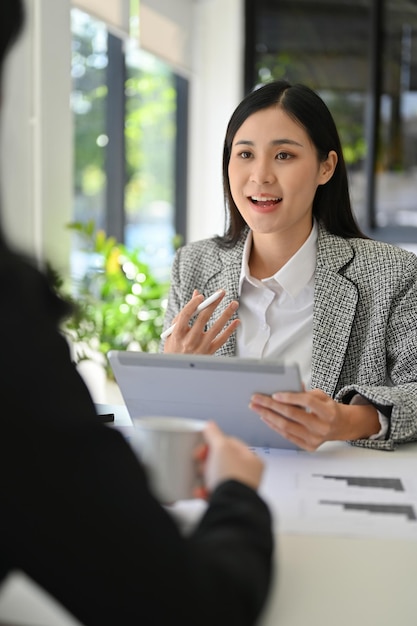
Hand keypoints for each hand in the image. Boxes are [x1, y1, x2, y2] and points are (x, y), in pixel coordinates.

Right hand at [163, 289, 239, 353]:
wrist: (178, 368)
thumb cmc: (175, 345)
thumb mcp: (173, 330)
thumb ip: (184, 312)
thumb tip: (196, 294)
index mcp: (177, 334)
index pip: (185, 315)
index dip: (193, 304)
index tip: (201, 296)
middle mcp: (189, 340)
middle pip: (203, 319)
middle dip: (213, 304)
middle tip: (221, 293)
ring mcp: (201, 347)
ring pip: (216, 328)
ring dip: (226, 314)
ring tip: (234, 304)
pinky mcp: (209, 352)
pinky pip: (222, 340)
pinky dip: (230, 330)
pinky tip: (236, 321)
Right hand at [193, 421, 263, 498]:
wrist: (230, 504)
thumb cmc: (232, 477)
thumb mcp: (220, 448)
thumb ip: (214, 435)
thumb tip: (210, 426)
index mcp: (253, 460)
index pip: (232, 443)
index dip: (215, 442)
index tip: (205, 444)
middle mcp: (249, 475)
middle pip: (223, 460)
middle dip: (208, 460)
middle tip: (202, 461)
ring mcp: (239, 489)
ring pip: (217, 476)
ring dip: (205, 475)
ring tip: (202, 476)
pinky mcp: (228, 501)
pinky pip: (214, 492)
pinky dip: (204, 490)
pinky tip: (200, 490)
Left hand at [249, 388, 380, 450]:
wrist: (340, 426)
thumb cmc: (329, 409)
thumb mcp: (322, 396)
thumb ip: (305, 392)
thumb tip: (286, 387)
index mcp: (328, 412)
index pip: (307, 402)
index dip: (290, 397)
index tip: (275, 394)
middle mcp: (322, 427)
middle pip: (292, 414)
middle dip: (271, 405)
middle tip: (256, 399)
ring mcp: (314, 439)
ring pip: (286, 426)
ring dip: (268, 416)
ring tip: (256, 408)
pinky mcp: (308, 446)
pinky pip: (287, 435)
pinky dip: (274, 426)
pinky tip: (266, 418)